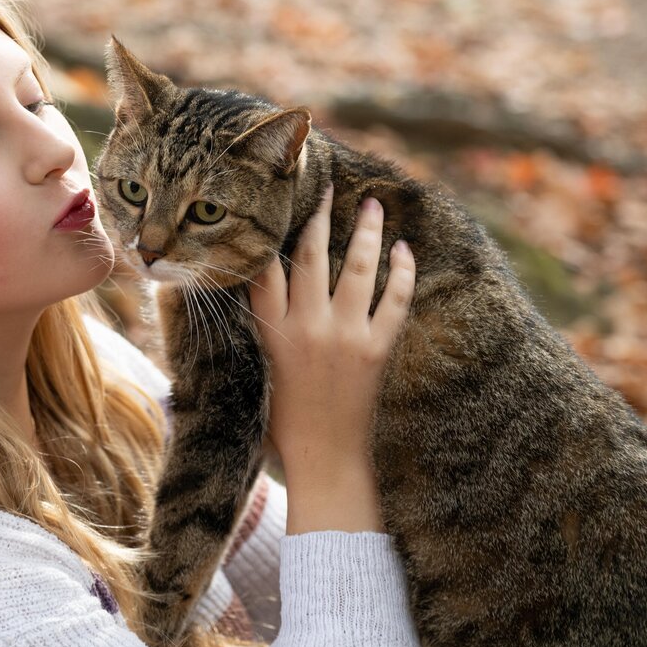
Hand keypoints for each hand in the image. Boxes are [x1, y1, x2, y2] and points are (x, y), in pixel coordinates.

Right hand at [249, 184, 415, 532]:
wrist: (324, 460)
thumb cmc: (283, 424)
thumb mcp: (254, 373)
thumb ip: (252, 333)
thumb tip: (242, 297)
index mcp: (270, 332)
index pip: (266, 269)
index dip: (271, 233)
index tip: (277, 203)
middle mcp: (306, 326)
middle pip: (313, 256)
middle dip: (321, 216)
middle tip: (330, 186)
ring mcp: (344, 336)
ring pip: (357, 268)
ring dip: (366, 232)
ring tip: (373, 206)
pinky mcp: (376, 350)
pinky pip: (394, 300)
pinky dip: (402, 272)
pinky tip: (404, 251)